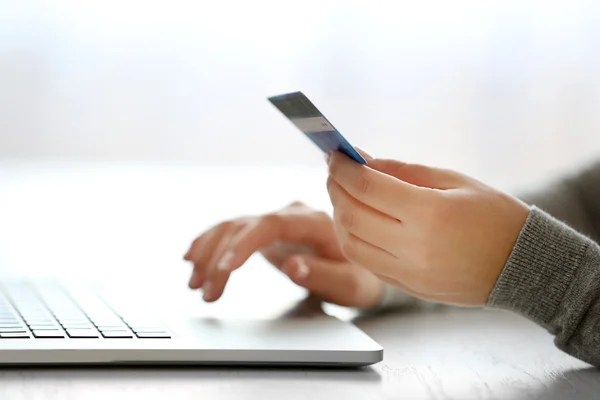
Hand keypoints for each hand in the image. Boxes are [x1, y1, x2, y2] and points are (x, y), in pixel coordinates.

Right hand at [183, 202, 383, 307]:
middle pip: (245, 226)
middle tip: (206, 291)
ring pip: (233, 227)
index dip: (244, 244)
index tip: (225, 268)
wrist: (360, 266)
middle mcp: (291, 214)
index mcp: (314, 222)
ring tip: (195, 283)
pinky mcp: (266, 230)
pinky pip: (233, 231)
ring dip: (209, 253)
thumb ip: (322, 274)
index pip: (271, 224)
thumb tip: (292, 266)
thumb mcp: (350, 284)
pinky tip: (193, 258)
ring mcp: (276, 220)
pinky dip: (211, 243)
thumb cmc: (359, 277)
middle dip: (219, 258)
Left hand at [326, 151, 529, 305]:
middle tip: (335, 172)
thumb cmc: (494, 214)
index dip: (344, 169)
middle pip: (351, 216)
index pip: (367, 187)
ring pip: (350, 244)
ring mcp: (409, 273)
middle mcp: (414, 248)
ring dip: (338, 216)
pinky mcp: (409, 288)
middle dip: (335, 189)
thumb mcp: (453, 180)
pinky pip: (366, 262)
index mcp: (430, 214)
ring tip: (343, 195)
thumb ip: (402, 170)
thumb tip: (362, 160)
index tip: (335, 155)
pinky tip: (357, 222)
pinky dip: (352, 239)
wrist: (524, 265)